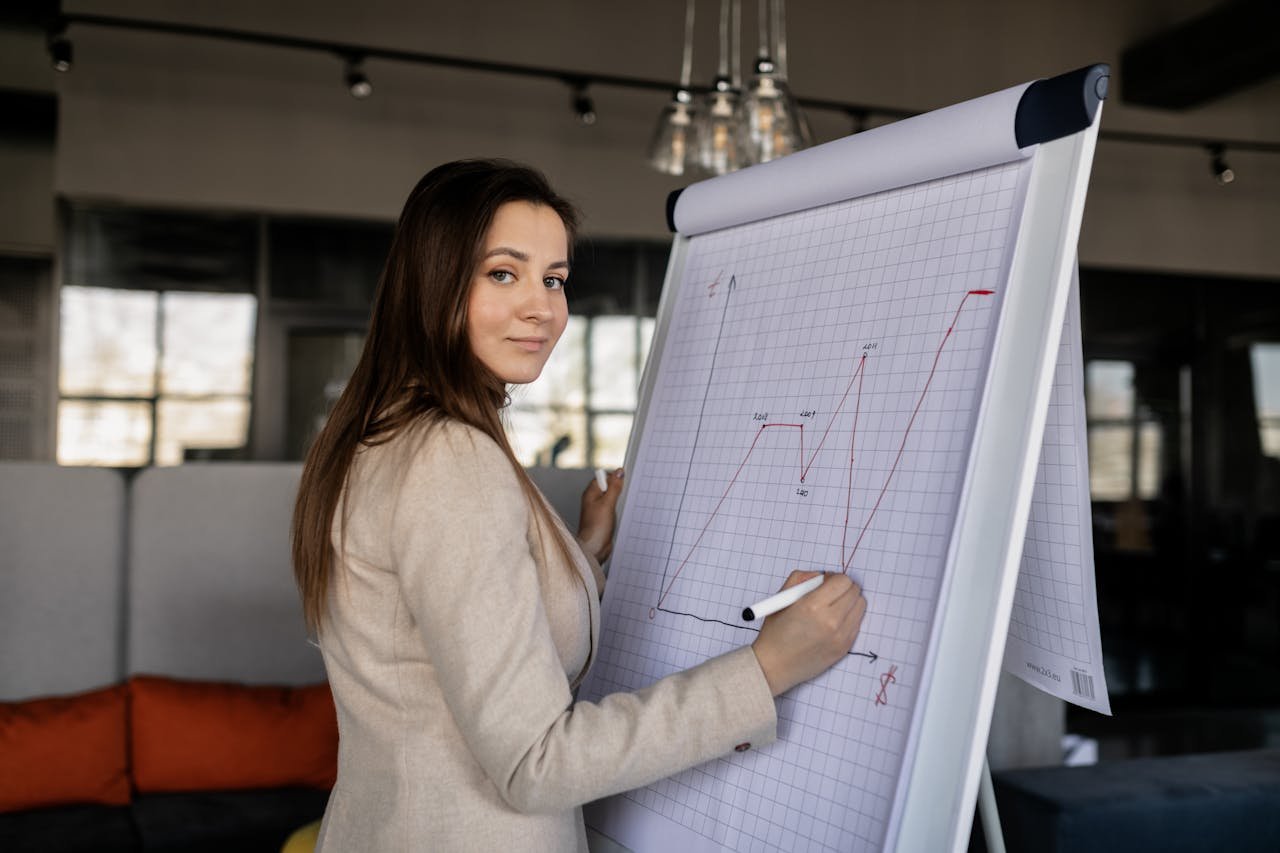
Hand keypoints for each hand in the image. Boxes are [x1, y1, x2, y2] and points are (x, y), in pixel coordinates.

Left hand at [576, 468, 622, 562]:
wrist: (594, 548)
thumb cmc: (595, 528)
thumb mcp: (607, 504)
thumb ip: (614, 487)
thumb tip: (619, 472)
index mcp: (591, 493)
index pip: (603, 477)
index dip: (614, 477)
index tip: (624, 480)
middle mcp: (594, 500)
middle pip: (609, 488)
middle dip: (618, 489)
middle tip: (624, 494)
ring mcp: (599, 510)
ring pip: (612, 499)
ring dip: (619, 501)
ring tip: (621, 507)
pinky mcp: (604, 519)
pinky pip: (614, 509)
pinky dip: (619, 510)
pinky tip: (622, 514)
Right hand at [750, 571, 866, 696]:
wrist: (775, 666)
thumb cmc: (775, 632)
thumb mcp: (781, 598)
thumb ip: (801, 578)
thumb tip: (821, 575)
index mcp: (812, 605)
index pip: (843, 581)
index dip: (835, 578)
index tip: (826, 582)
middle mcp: (830, 621)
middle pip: (855, 592)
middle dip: (844, 588)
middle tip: (831, 593)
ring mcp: (840, 636)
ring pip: (860, 607)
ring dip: (849, 602)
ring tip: (833, 608)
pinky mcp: (845, 648)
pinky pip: (857, 624)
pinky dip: (849, 618)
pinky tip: (833, 622)